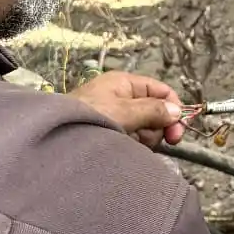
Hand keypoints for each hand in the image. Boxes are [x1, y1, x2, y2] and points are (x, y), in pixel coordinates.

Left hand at [68, 71, 184, 147]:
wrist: (55, 140)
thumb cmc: (87, 119)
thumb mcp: (124, 111)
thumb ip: (153, 110)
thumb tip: (176, 112)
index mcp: (124, 84)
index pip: (161, 90)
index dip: (173, 108)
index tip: (178, 130)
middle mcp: (121, 98)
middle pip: (155, 112)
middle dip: (155, 128)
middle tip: (146, 140)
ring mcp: (115, 117)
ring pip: (145, 129)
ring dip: (142, 139)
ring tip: (126, 143)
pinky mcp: (109, 134)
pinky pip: (132, 140)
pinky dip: (131, 146)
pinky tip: (121, 149)